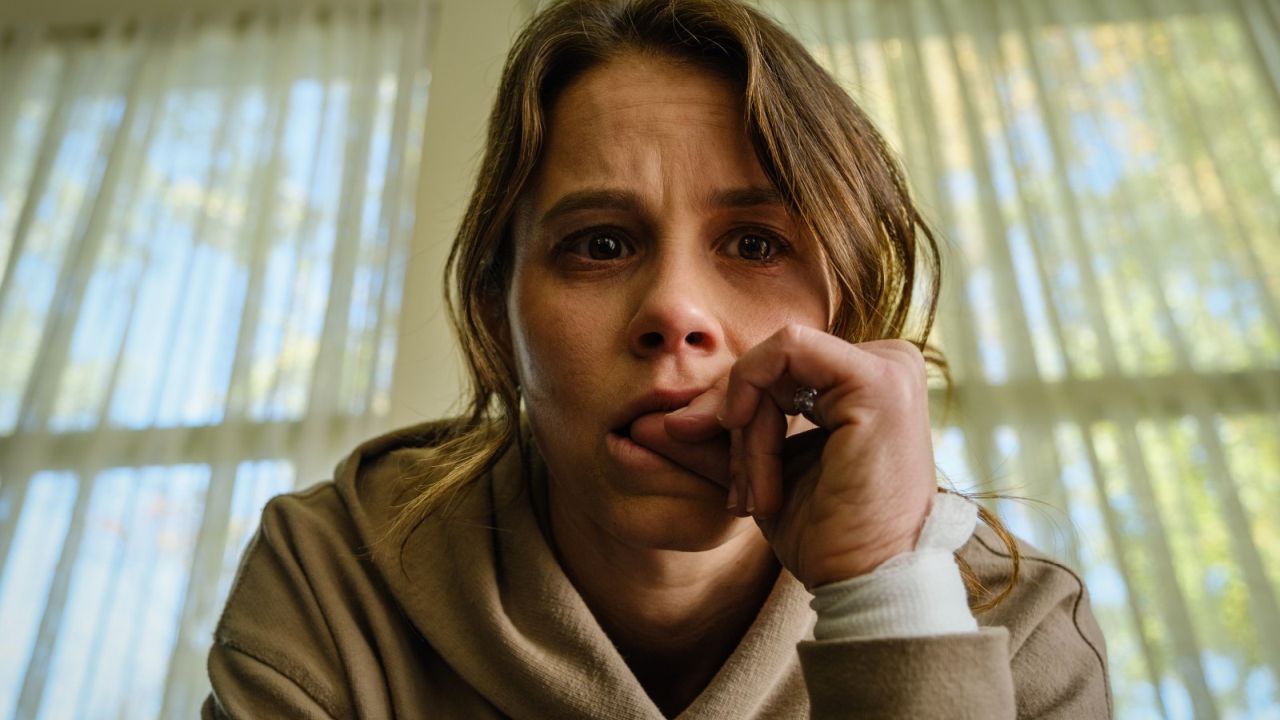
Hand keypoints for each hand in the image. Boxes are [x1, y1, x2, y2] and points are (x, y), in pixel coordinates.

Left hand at [640, 325, 937, 588]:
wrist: (862, 583)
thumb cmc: (823, 536)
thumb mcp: (756, 473)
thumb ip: (713, 438)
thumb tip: (645, 423)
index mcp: (863, 381)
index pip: (776, 368)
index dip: (728, 406)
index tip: (700, 450)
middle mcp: (886, 362)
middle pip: (772, 364)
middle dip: (730, 421)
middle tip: (732, 489)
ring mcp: (888, 367)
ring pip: (773, 363)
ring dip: (745, 433)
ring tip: (754, 496)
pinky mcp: (877, 381)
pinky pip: (787, 353)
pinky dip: (754, 401)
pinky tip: (753, 457)